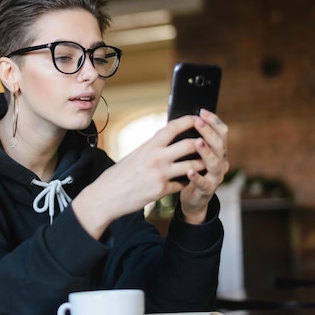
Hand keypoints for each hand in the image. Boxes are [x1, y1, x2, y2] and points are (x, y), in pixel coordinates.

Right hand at [72, 114, 208, 237]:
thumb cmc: (118, 175)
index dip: (188, 121)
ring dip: (201, 165)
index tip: (197, 118)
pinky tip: (185, 183)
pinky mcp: (161, 190)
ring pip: (192, 166)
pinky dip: (184, 183)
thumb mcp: (134, 156)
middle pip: (189, 144)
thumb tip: (165, 140)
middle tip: (209, 143)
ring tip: (205, 164)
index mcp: (148, 146)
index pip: (173, 128)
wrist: (105, 196)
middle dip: (202, 143)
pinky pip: (181, 185)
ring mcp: (160, 175)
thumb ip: (151, 148)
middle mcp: (156, 158)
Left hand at [177, 109, 228, 223]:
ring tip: (197, 143)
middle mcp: (221, 161)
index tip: (202, 111)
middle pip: (220, 144)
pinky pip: (204, 183)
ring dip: (206, 152)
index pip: (221, 132)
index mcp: (217, 150)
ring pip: (215, 163)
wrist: (192, 198)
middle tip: (198, 122)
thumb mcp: (191, 154)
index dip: (213, 121)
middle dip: (208, 132)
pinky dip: (197, 176)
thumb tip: (180, 118)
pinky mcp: (208, 190)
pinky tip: (189, 170)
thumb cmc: (189, 171)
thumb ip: (189, 140)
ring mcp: (216, 176)